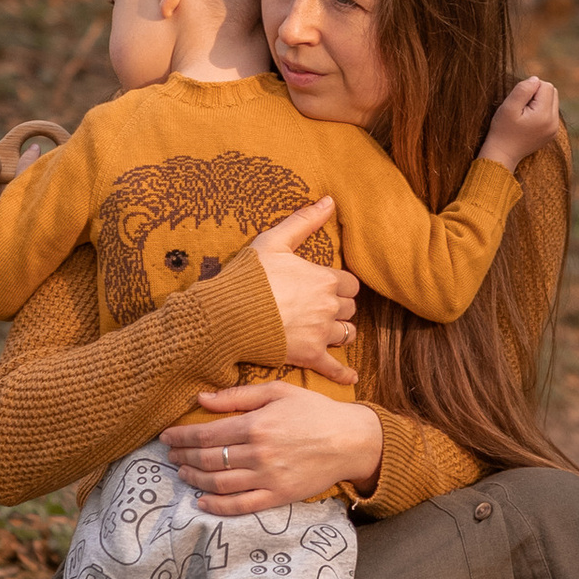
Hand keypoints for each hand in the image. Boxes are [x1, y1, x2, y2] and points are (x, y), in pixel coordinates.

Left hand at [165, 380, 382, 507]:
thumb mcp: (279, 391)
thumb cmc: (315, 411)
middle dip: (183, 457)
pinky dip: (216, 506)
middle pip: (207, 460)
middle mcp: (258, 454)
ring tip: (183, 474)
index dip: (181, 437)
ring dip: (194, 480)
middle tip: (171, 455)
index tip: (167, 437)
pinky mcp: (278, 496)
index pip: (206, 434)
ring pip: (218, 484)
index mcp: (256, 425)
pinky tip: (202, 501)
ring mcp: (268, 478)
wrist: (351, 440)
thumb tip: (202, 399)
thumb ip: (238, 395)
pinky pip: (240, 506)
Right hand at [247, 198, 358, 381]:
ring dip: (340, 332)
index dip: (341, 285)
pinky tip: (351, 378)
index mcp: (326, 278)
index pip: (351, 283)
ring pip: (346, 334)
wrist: (228, 315)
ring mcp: (321, 333)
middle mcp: (329, 306)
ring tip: (329, 331)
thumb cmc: (249, 276)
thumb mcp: (274, 240)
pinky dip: (343, 374)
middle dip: (340, 307)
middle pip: (350, 308)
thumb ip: (304, 221)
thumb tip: (330, 200)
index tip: (328, 286)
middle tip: (324, 307)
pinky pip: (334, 368)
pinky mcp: (309, 355)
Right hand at [482, 72, 561, 168]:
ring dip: (539, 102)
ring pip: (553, 101)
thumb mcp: (508, 107)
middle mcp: (554, 123)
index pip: (546, 86)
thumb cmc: (502, 130)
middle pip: (553, 92)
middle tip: (521, 107)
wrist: (502, 154)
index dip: (530, 88)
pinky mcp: (552, 133)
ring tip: (524, 114)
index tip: (519, 101)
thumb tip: (536, 79)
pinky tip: (528, 121)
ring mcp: (554, 129)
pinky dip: (540, 111)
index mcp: (545, 115)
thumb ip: (523, 89)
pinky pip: (551, 112)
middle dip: (537, 93)